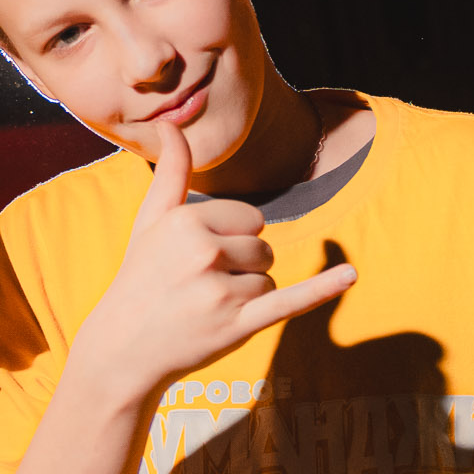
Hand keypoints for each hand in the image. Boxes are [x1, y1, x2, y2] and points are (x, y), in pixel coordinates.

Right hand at [78, 120, 357, 403]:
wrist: (123, 349)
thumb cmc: (141, 280)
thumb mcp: (150, 222)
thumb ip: (171, 173)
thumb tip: (171, 124)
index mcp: (186, 222)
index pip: (249, 220)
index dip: (230, 241)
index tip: (196, 261)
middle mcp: (204, 252)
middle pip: (263, 249)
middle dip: (241, 269)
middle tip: (199, 288)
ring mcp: (221, 291)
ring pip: (269, 280)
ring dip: (248, 297)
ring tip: (206, 308)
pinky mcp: (237, 325)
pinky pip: (290, 300)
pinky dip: (323, 289)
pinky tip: (351, 274)